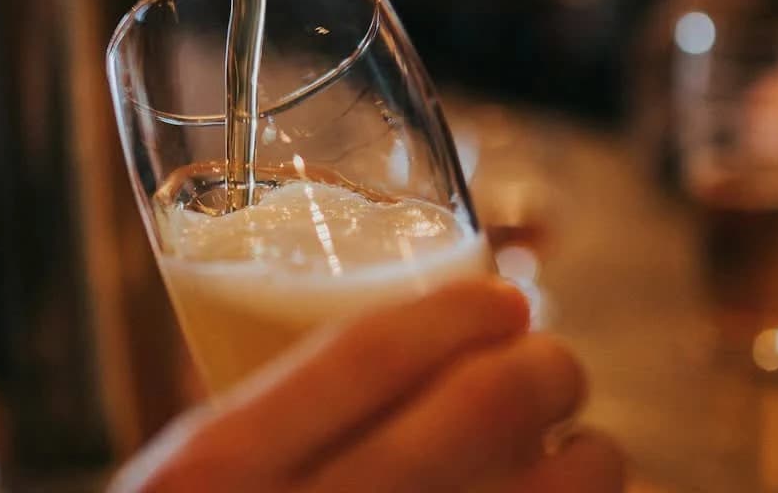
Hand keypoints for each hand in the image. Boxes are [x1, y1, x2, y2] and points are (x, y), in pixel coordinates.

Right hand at [112, 280, 623, 492]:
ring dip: (593, 461)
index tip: (499, 303)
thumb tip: (417, 357)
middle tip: (552, 364)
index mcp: (219, 474)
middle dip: (543, 369)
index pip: (368, 353)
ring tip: (585, 451)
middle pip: (478, 412)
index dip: (456, 314)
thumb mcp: (185, 488)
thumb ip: (270, 435)